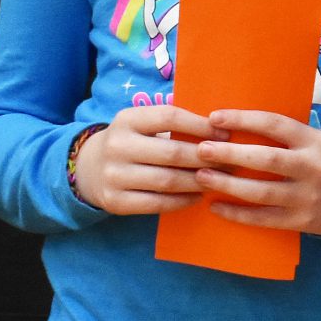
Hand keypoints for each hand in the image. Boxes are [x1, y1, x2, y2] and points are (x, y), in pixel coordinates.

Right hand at [74, 103, 217, 214]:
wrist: (88, 168)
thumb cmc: (132, 142)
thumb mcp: (143, 124)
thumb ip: (173, 124)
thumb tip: (223, 130)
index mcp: (127, 119)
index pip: (169, 117)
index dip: (201, 125)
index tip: (226, 133)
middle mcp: (117, 145)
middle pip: (173, 152)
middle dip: (208, 158)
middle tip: (232, 161)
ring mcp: (113, 175)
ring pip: (168, 181)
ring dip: (200, 181)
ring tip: (222, 180)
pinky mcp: (115, 201)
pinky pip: (158, 203)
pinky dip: (183, 200)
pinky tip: (199, 195)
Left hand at [195, 109, 320, 234]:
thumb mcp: (311, 142)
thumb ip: (281, 135)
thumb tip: (231, 125)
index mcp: (314, 141)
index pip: (275, 124)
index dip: (243, 119)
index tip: (214, 118)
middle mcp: (313, 167)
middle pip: (266, 159)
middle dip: (230, 154)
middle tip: (201, 149)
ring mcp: (308, 196)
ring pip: (262, 191)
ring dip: (228, 185)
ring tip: (202, 177)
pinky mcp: (301, 220)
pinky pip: (264, 218)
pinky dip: (237, 214)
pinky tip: (216, 206)